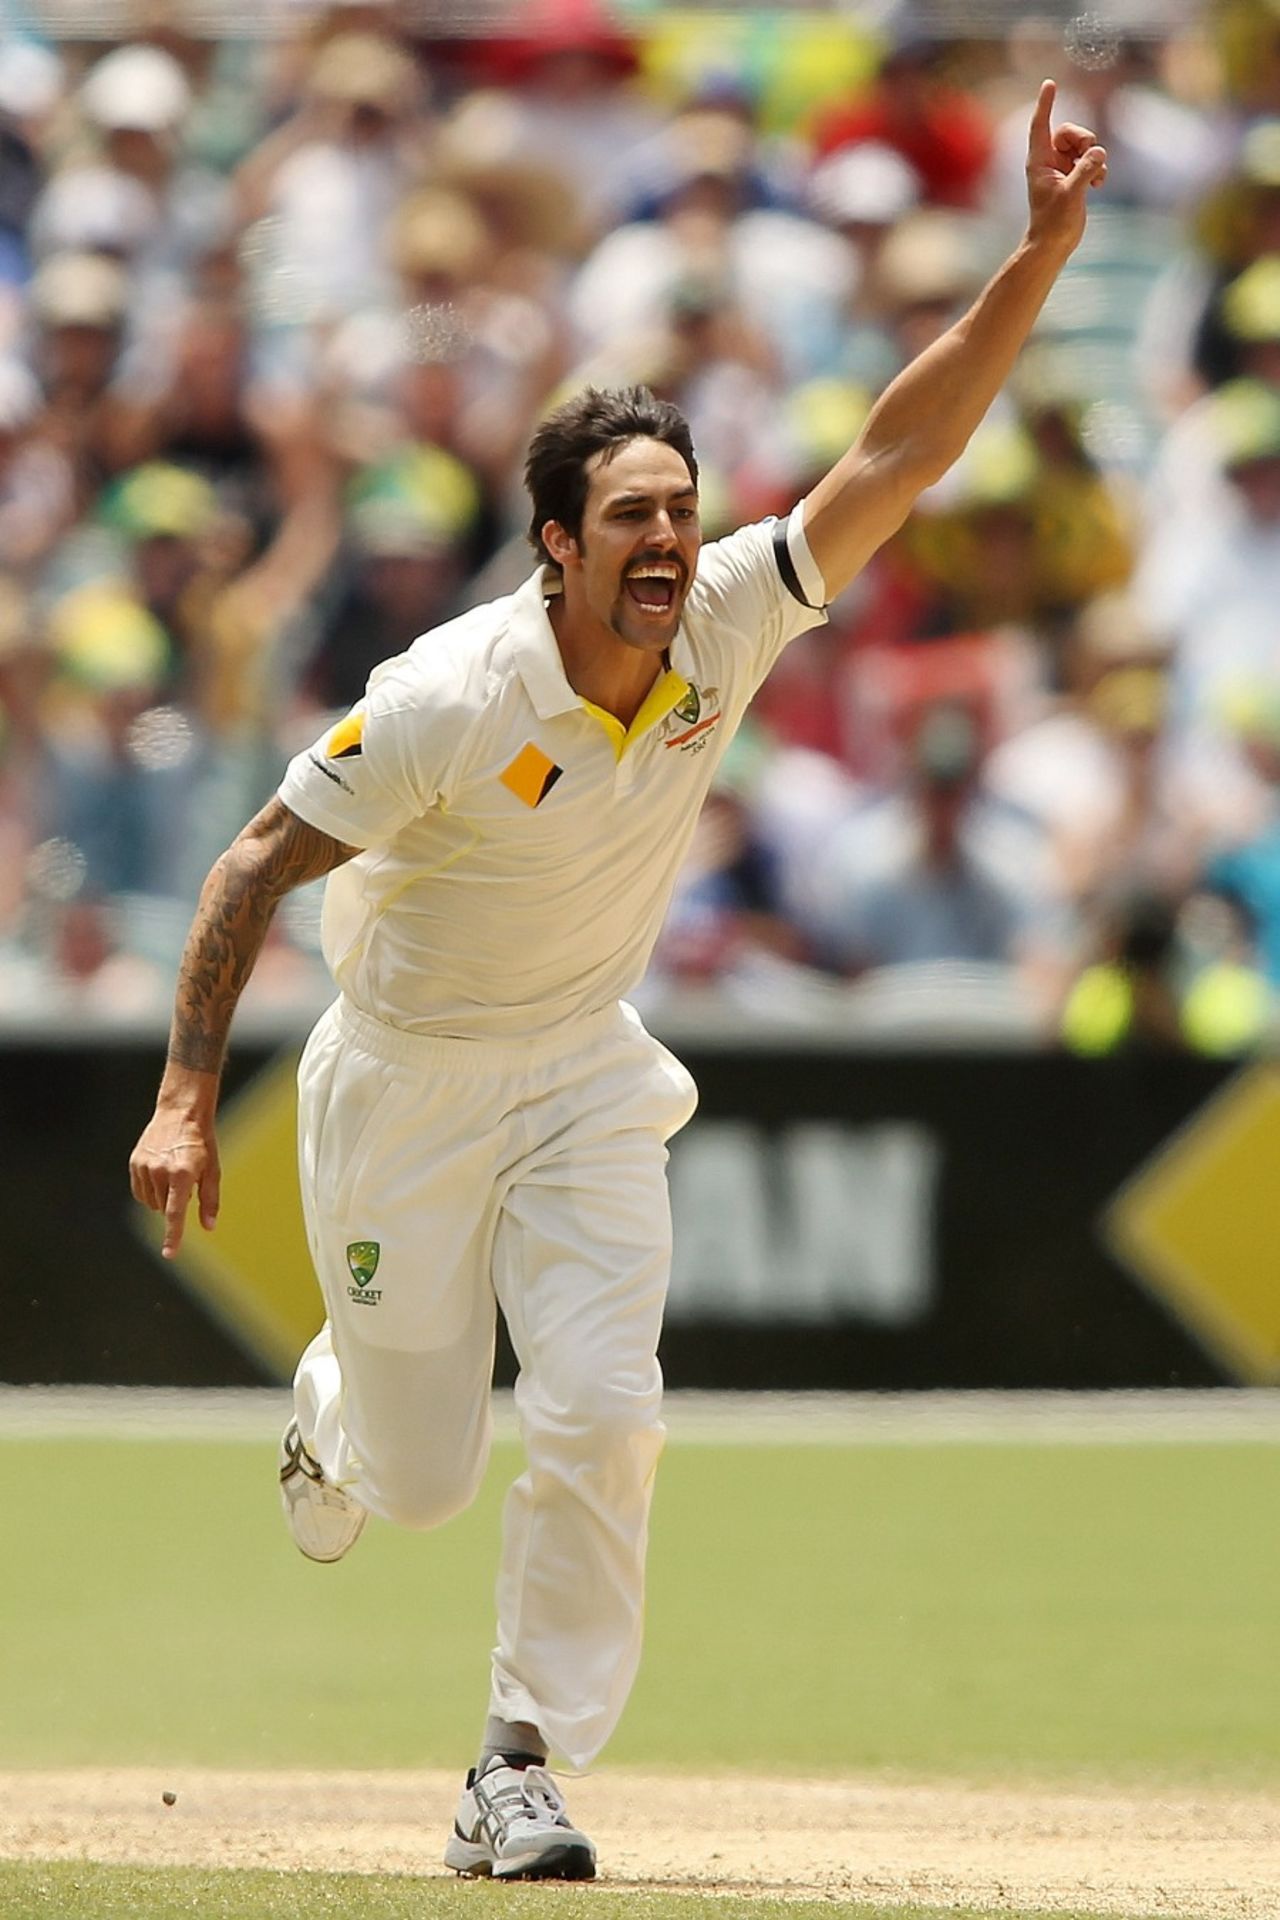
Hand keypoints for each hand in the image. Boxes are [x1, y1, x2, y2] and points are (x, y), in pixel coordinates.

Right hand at [129, 1099, 220, 1258]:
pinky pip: (140, 1191)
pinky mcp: (135, 1162)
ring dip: (162, 1196)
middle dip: (174, 1203)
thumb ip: (210, 1200)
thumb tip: (208, 1227)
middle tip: (186, 1181)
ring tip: (174, 1172)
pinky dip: (150, 1190)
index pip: (175, 1213)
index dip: (173, 1236)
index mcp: (181, 1174)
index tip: (169, 1254)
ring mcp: (144, 1166)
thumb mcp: (213, 1170)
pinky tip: (160, 1174)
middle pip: (164, 1208)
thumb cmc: (202, 1142)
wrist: (181, 1112)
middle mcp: (160, 1171)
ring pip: (151, 1201)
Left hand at [1025, 78, 1107, 256]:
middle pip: (1069, 132)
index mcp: (1039, 161)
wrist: (1053, 245)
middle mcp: (1049, 162)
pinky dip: (1098, 168)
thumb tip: (1099, 152)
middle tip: (1091, 153)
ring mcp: (1062, 170)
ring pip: (1083, 146)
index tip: (1050, 83)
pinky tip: (1099, 184)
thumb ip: (1085, 171)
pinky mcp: (1074, 179)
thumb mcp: (1070, 195)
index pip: (1041, 125)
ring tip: (1097, 177)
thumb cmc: (1053, 223)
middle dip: (1084, 138)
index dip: (1045, 104)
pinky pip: (1090, 161)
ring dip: (1094, 156)